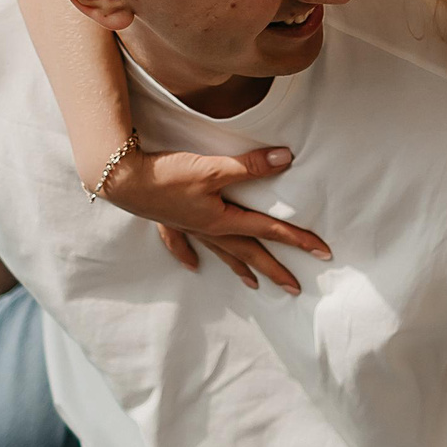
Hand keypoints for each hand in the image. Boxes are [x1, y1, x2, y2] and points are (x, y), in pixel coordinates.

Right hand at [101, 143, 327, 293]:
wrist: (122, 179)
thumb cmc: (168, 174)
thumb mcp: (213, 167)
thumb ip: (250, 165)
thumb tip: (287, 158)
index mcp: (222, 220)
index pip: (269, 230)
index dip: (298, 239)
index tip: (323, 252)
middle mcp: (208, 229)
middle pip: (248, 252)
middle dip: (273, 269)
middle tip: (294, 288)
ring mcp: (188, 228)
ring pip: (220, 252)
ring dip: (238, 267)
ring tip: (254, 285)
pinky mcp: (168, 221)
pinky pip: (182, 244)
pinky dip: (188, 256)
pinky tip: (193, 267)